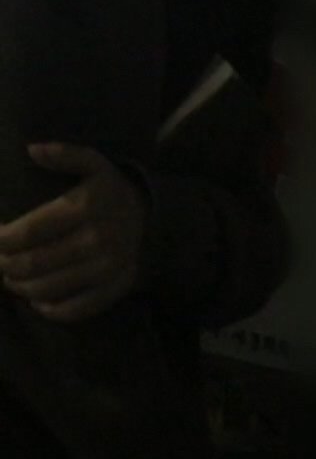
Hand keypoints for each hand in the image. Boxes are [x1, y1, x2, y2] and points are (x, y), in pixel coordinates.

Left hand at [0, 143, 145, 321]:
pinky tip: (38, 298)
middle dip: (4, 265)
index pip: (26, 232)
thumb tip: (32, 149)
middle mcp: (98, 239)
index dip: (0, 240)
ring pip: (45, 289)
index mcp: (87, 207)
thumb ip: (66, 155)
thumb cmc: (111, 193)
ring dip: (19, 286)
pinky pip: (73, 309)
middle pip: (31, 264)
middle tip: (0, 260)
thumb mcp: (95, 165)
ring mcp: (108, 268)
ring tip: (12, 277)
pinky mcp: (114, 288)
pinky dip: (48, 309)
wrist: (156, 222)